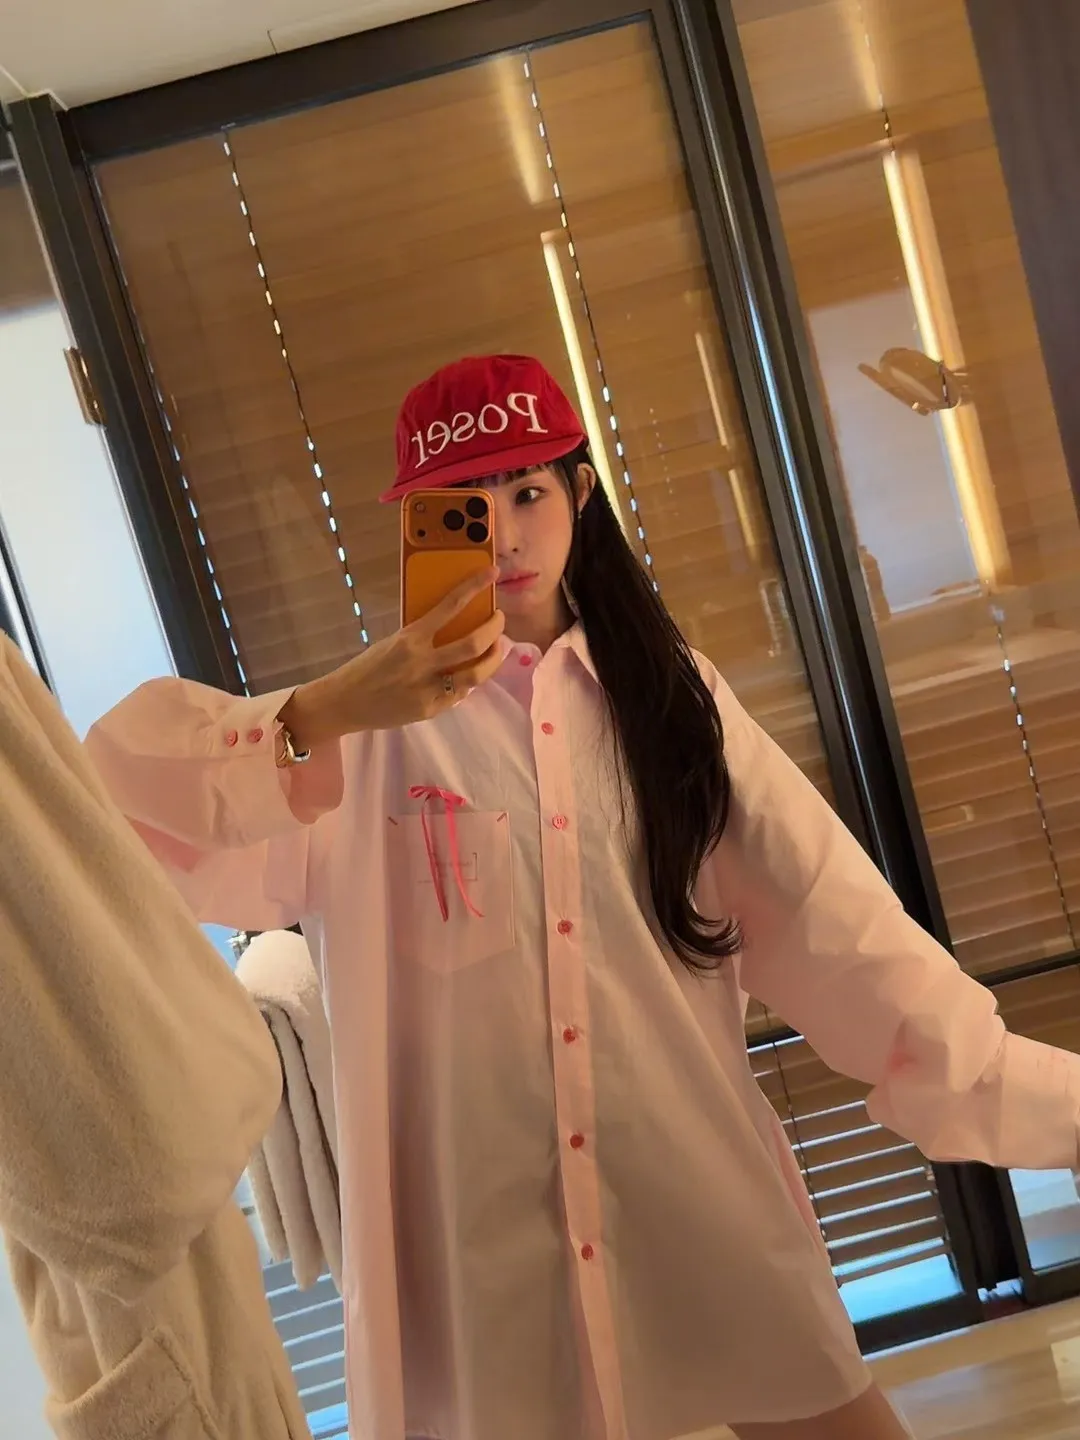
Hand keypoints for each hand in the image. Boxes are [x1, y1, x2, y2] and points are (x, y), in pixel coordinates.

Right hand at [280, 569, 503, 744]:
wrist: (344, 703)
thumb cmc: (366, 668)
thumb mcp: (392, 643)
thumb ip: (422, 638)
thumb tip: (453, 628)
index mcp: (410, 638)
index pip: (450, 606)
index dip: (474, 587)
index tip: (491, 573)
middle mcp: (422, 662)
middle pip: (474, 644)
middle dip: (494, 629)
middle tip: (499, 620)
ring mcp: (428, 689)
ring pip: (476, 674)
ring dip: (494, 659)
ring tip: (498, 648)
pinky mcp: (430, 710)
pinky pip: (460, 694)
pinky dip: (470, 681)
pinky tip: (473, 673)